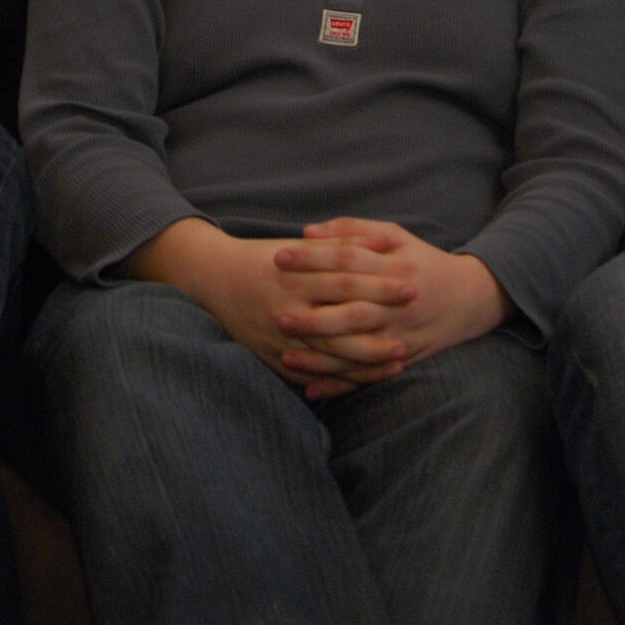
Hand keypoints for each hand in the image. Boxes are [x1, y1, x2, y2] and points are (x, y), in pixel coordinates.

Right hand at [126, 218, 411, 396]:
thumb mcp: (300, 247)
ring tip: (398, 361)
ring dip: (365, 361)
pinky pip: (310, 374)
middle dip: (378, 327)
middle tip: (411, 332)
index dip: (379, 285)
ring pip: (328, 354)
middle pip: (340, 320)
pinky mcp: (272, 358)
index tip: (410, 287)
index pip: (346, 280)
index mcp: (296, 275)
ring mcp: (278, 337)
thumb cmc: (265, 258)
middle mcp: (287, 307)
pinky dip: (338, 379)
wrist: (214, 279)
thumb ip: (340, 244)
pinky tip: (365, 380)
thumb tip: (382, 245)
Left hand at [272, 219, 510, 396]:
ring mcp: (401, 335)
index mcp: (395, 267)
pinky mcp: (403, 359)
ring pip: (357, 349)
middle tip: (278, 314)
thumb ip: (352, 231)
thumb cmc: (422, 261)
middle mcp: (399, 304)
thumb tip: (307, 232)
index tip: (279, 257)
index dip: (313, 258)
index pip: (347, 260)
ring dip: (321, 355)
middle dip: (314, 315)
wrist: (470, 297)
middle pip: (352, 310)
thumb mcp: (395, 236)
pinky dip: (340, 383)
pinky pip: (368, 375)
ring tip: (285, 352)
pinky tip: (311, 387)